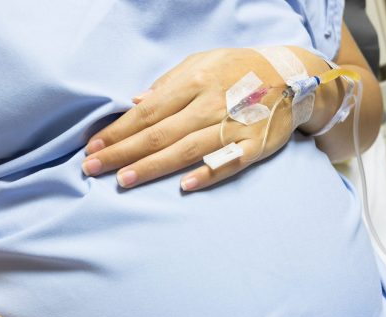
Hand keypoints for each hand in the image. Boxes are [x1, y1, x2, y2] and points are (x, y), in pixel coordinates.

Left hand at [82, 48, 301, 190]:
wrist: (292, 75)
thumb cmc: (239, 69)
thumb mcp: (203, 62)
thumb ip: (169, 83)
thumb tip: (135, 102)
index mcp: (194, 82)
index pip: (147, 112)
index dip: (117, 131)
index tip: (92, 147)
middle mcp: (211, 103)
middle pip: (160, 133)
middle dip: (123, 152)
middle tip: (92, 169)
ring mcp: (234, 125)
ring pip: (187, 149)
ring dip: (153, 166)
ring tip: (124, 180)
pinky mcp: (255, 144)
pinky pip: (230, 162)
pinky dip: (209, 172)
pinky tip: (185, 186)